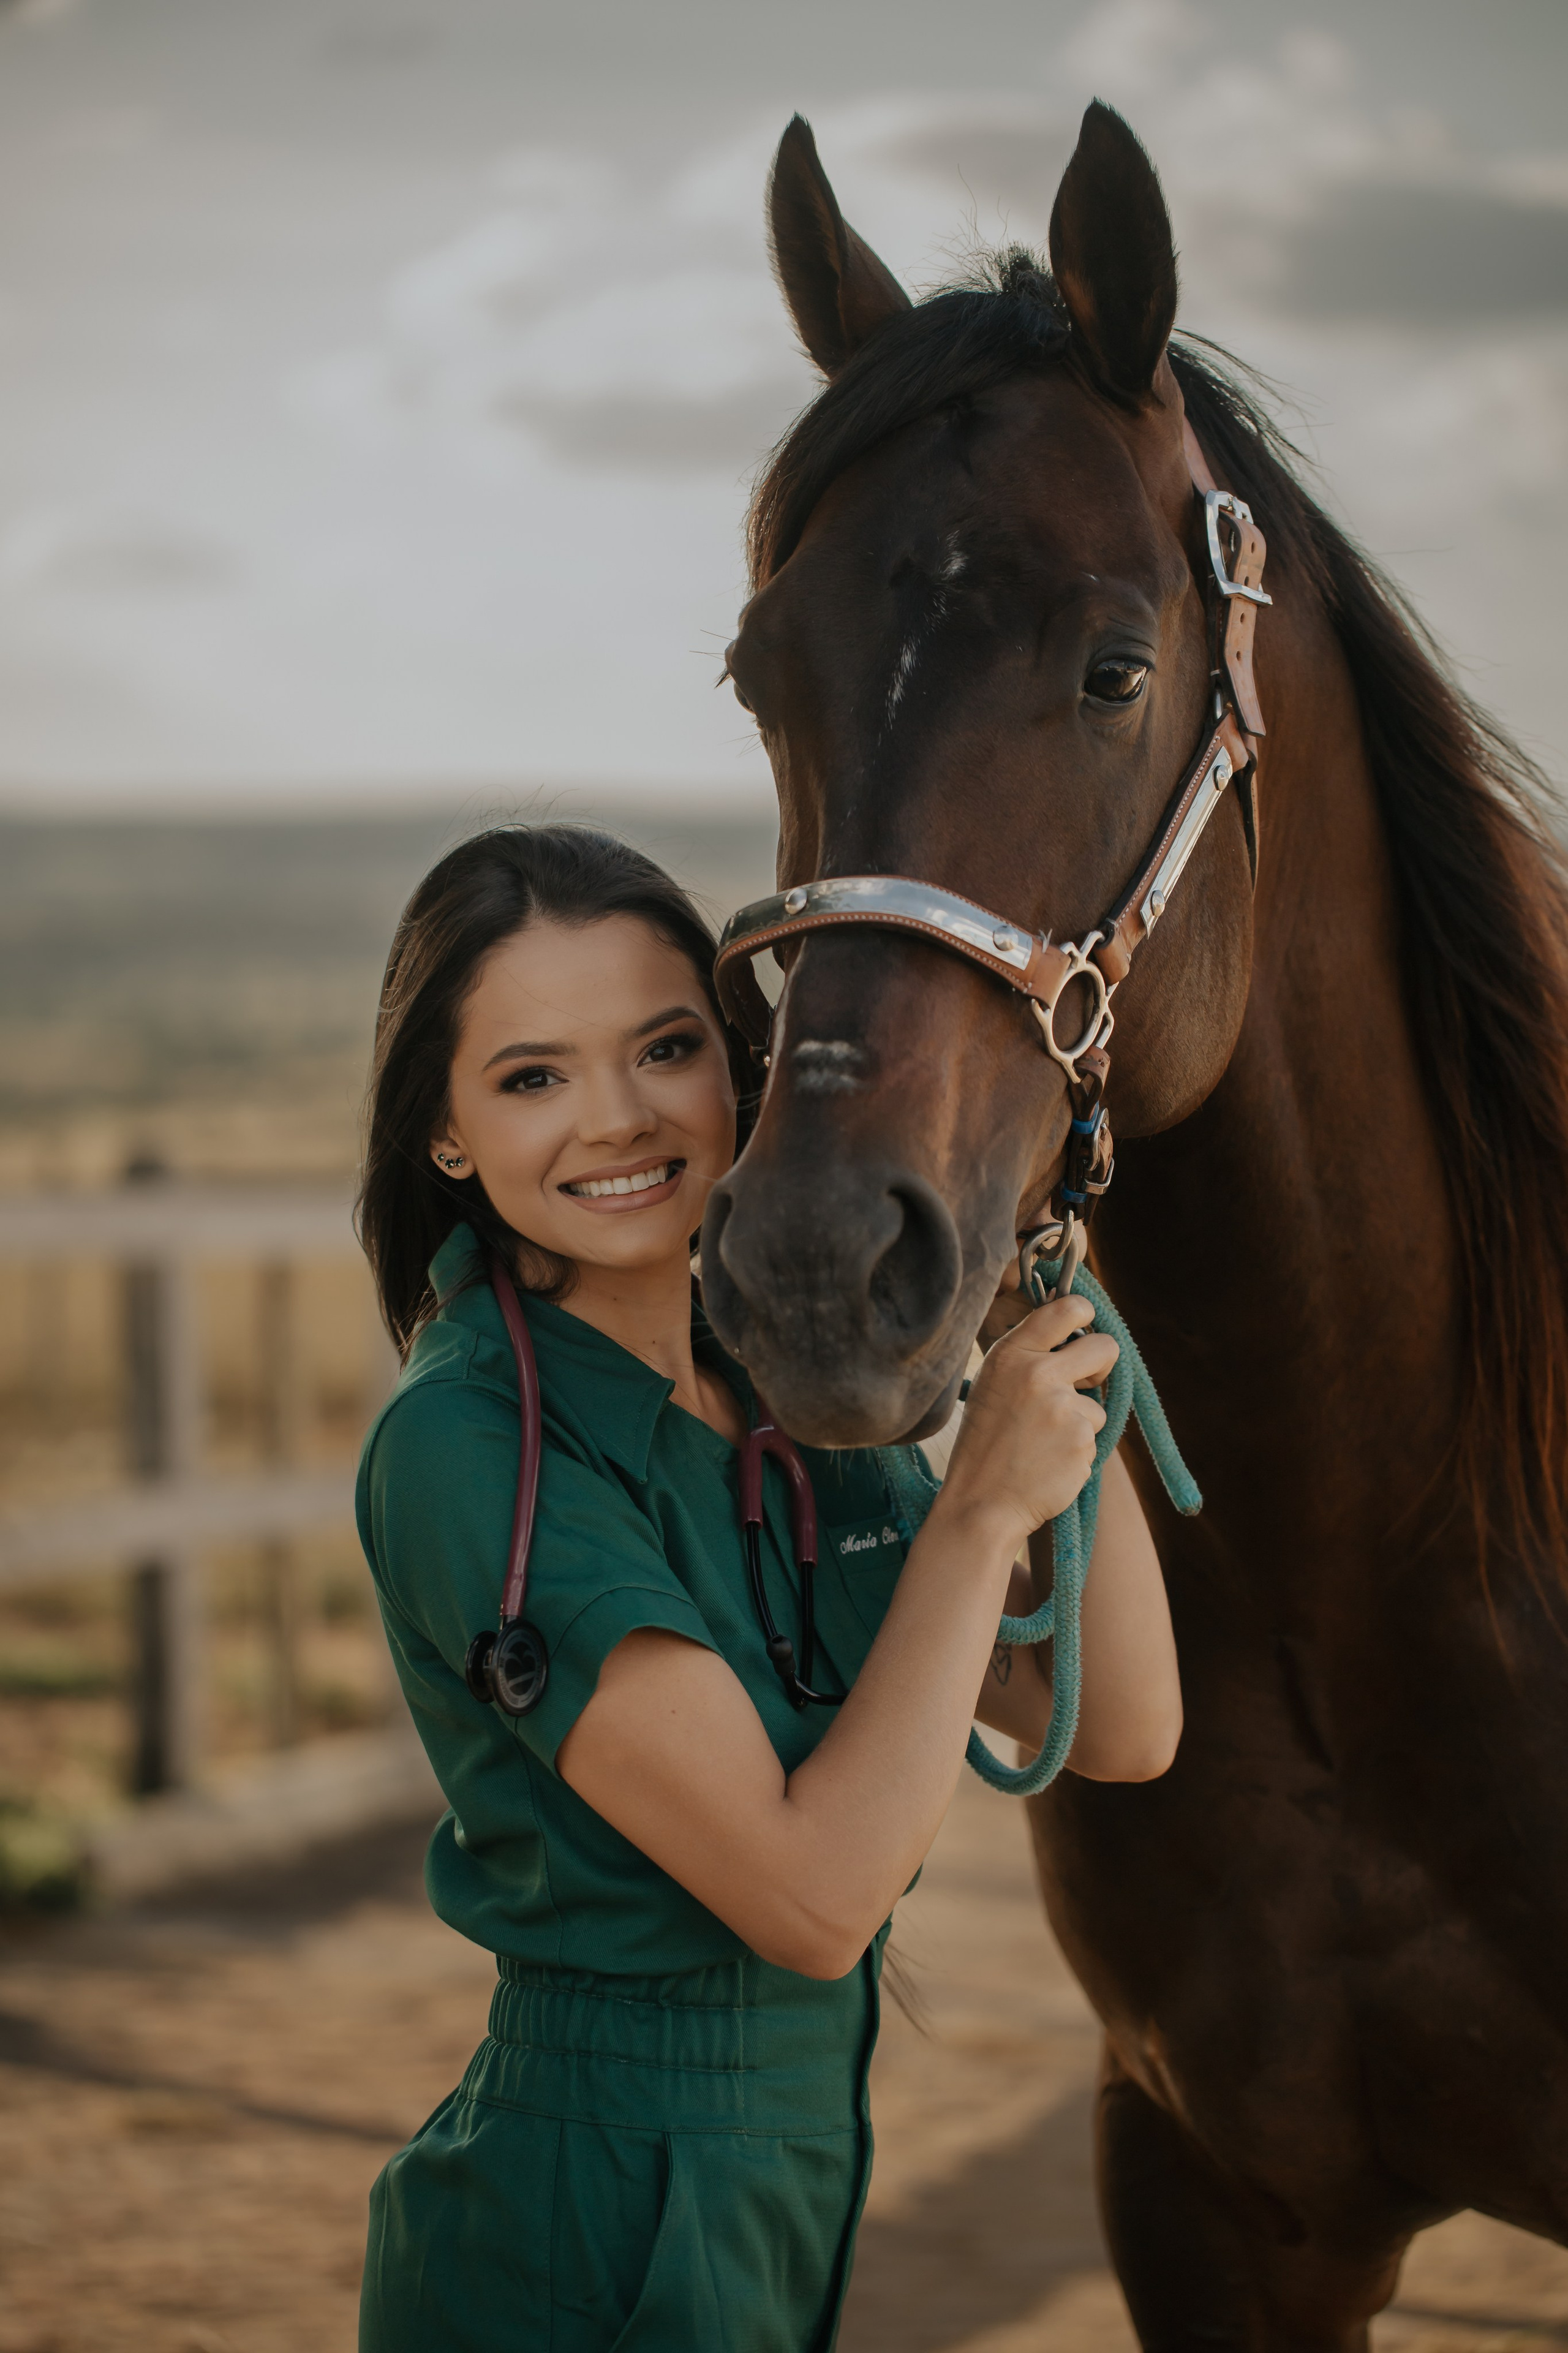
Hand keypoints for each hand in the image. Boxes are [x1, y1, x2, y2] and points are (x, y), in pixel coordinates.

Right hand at [936, 1295, 1117, 1551]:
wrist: (982, 1503)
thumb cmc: (986, 1443)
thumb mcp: (993, 1385)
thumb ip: (1028, 1357)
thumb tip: (1074, 1336)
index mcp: (1012, 1355)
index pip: (1066, 1309)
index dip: (1086, 1313)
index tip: (1087, 1323)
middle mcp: (1039, 1374)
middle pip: (1104, 1348)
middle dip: (1102, 1365)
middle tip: (1087, 1382)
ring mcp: (1064, 1409)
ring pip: (1098, 1405)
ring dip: (1081, 1423)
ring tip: (1043, 1443)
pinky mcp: (1082, 1442)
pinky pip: (1094, 1438)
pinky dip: (1078, 1451)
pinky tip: (1049, 1462)